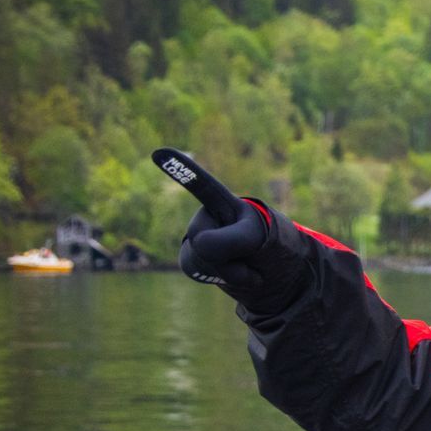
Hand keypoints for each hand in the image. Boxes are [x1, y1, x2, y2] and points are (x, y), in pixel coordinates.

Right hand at [155, 148, 303, 309]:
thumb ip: (232, 240)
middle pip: (203, 240)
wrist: (272, 269)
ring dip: (228, 271)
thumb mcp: (260, 241)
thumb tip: (200, 248)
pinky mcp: (192, 257)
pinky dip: (223, 277)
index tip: (158, 152)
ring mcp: (197, 236)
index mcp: (226, 202)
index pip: (203, 185)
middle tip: (251, 256)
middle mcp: (206, 214)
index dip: (182, 170)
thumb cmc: (270, 246)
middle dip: (230, 256)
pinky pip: (197, 270)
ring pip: (200, 259)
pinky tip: (233, 273)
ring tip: (245, 265)